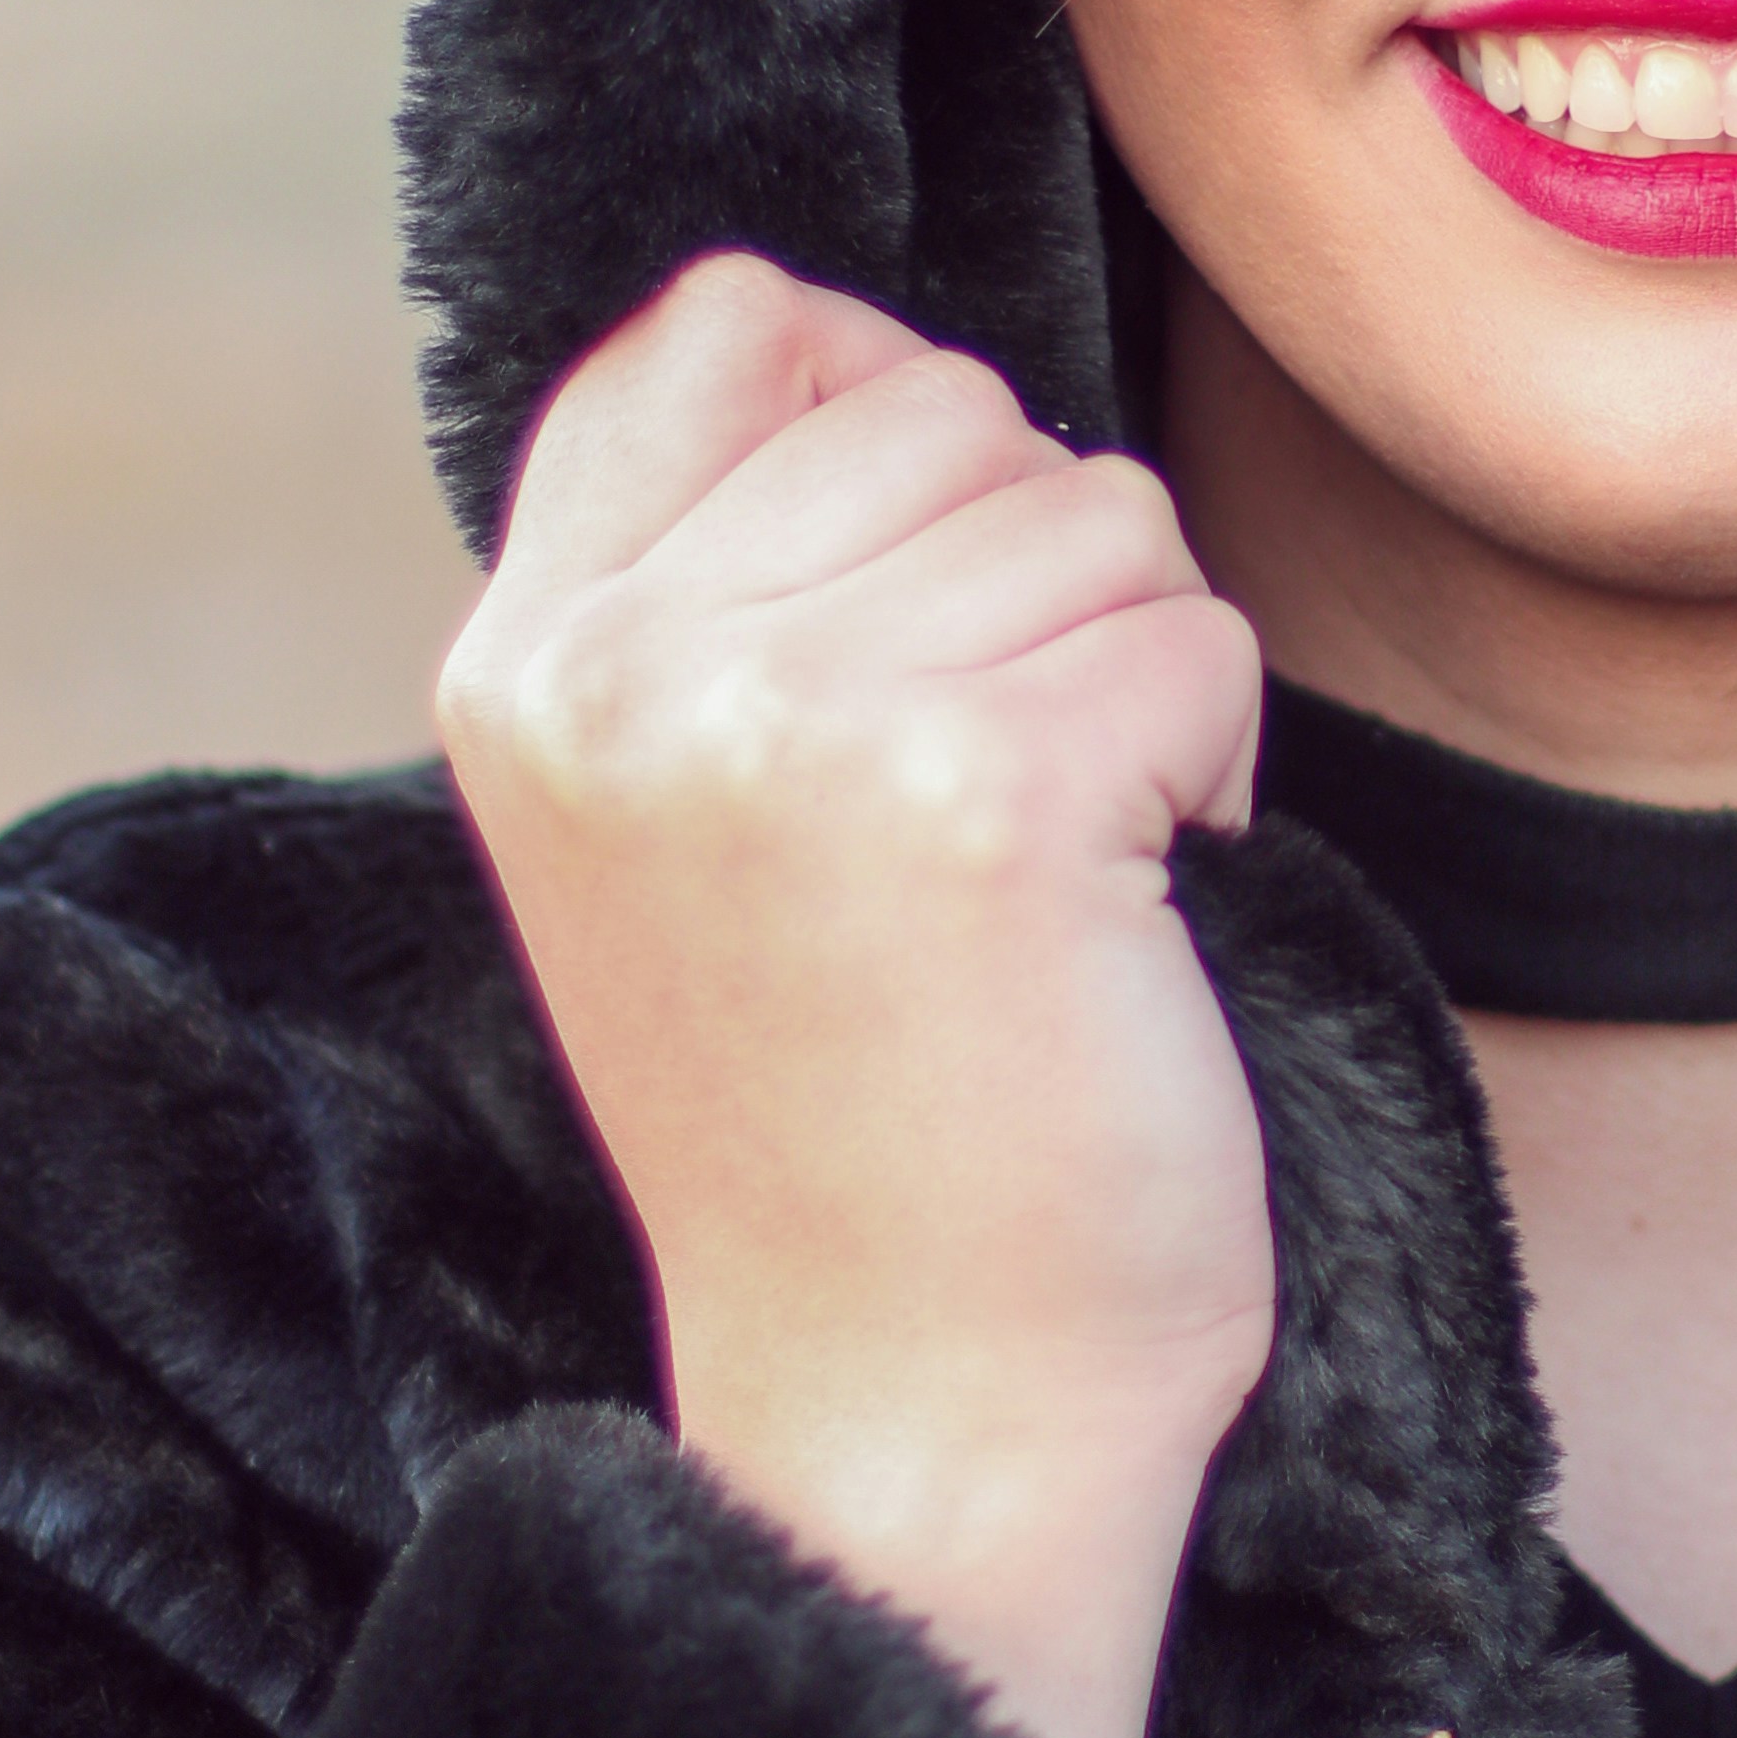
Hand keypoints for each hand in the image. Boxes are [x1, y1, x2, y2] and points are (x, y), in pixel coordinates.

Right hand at [436, 253, 1275, 1737]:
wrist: (912, 1416)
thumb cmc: (852, 1115)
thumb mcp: (674, 808)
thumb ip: (714, 571)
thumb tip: (859, 338)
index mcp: (522, 658)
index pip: (730, 321)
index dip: (888, 436)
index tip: (900, 646)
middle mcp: (619, 669)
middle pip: (948, 403)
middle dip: (1035, 590)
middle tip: (978, 832)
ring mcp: (785, 719)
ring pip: (1098, 509)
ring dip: (1135, 683)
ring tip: (1041, 887)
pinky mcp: (977, 789)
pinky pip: (1198, 642)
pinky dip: (1214, 772)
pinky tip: (1119, 928)